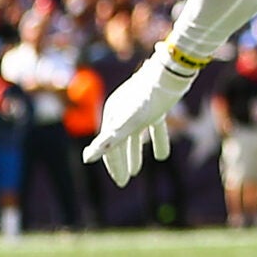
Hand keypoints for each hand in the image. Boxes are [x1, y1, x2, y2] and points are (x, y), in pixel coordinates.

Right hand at [84, 46, 197, 183]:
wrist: (170, 73)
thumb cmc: (148, 99)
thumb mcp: (129, 123)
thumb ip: (109, 141)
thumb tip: (87, 158)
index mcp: (113, 115)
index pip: (109, 146)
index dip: (114, 165)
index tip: (121, 183)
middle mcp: (123, 111)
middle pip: (120, 142)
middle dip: (121, 162)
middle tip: (124, 181)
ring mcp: (140, 109)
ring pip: (134, 136)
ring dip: (134, 154)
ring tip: (136, 172)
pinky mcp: (157, 106)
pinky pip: (155, 128)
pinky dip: (157, 142)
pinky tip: (162, 156)